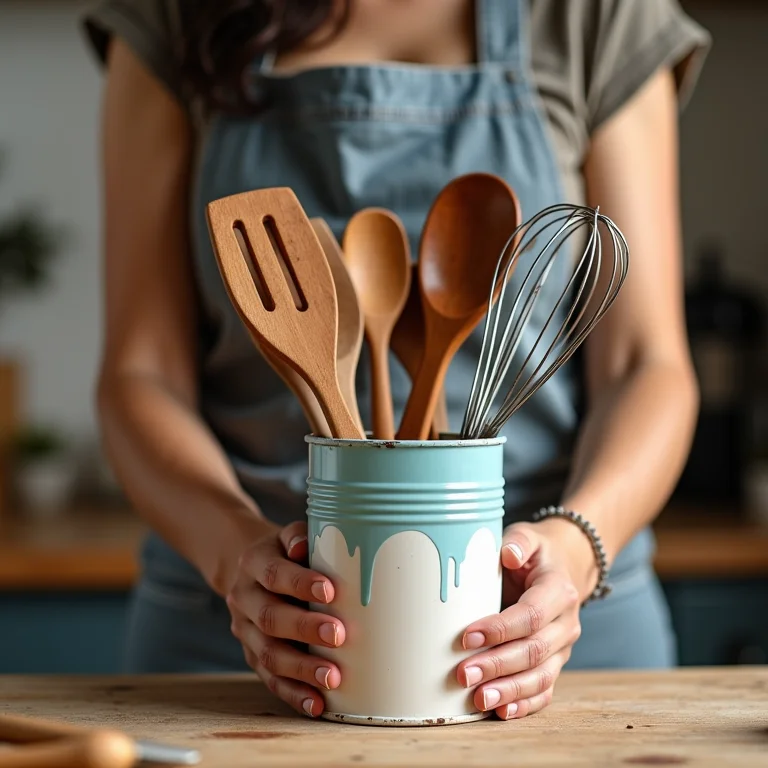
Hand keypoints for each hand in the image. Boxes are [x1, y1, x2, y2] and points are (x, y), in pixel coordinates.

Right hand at [226, 520, 343, 717]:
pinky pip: (271, 678)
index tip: (329, 591)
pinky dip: (294, 693)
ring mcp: (245, 630)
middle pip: (270, 617)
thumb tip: (303, 547)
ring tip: (331, 678)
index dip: (300, 583)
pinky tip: (317, 704)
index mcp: (254, 563)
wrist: (253, 569)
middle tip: (338, 635)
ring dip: (301, 669)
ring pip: (268, 654)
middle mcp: (244, 597)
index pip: (274, 573)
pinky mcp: (252, 655)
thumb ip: (299, 537)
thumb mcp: (290, 534)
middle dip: (305, 629)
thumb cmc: (288, 551)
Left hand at [456, 518, 595, 719]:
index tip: (467, 637)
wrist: (563, 567)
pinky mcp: (555, 663)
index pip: (530, 615)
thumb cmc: (535, 553)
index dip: (500, 629)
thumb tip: (507, 555)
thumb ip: (518, 541)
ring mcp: (562, 647)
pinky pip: (545, 690)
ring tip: (479, 699)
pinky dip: (525, 703)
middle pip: (533, 651)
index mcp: (558, 591)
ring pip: (540, 676)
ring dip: (508, 690)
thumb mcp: (528, 536)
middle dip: (497, 666)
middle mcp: (565, 623)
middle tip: (462, 674)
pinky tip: (501, 711)